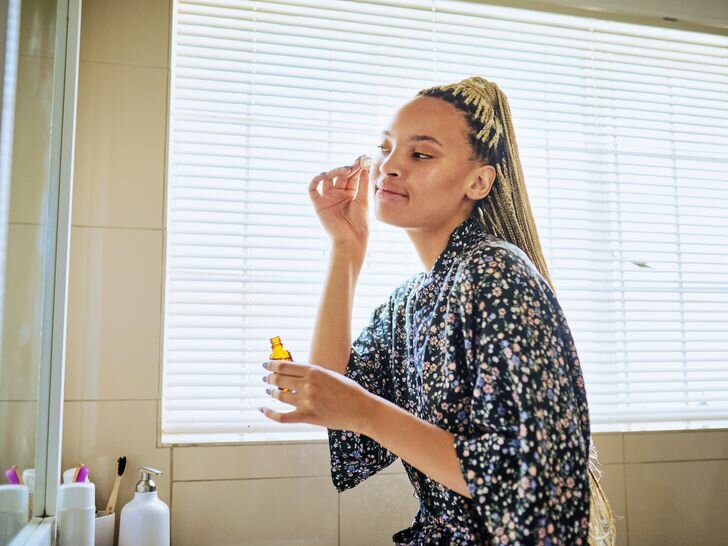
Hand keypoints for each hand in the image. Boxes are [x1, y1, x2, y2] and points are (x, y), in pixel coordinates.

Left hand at [260, 359, 375, 432]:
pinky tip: (263, 409)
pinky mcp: (308, 417)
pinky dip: (270, 413)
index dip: (272, 365)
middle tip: (266, 378)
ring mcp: (307, 401)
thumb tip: (296, 374)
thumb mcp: (331, 375)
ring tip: (269, 392)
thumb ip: (313, 374)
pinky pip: (282, 416)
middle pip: (279, 380)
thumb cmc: (350, 392)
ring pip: (280, 396)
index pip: (285, 366)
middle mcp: (308, 385)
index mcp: (314, 371)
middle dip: (270, 378)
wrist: (362, 409)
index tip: (266, 365)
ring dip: (271, 393)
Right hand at [308, 156, 370, 250]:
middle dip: (347, 167)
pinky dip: (315, 180)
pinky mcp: (318, 204)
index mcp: (350, 193)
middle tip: (355, 163)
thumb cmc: (359, 224)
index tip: (362, 158)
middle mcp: (338, 194)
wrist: (351, 240)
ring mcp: (328, 198)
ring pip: (327, 178)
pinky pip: (312, 189)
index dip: (356, 166)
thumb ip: (362, 184)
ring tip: (345, 171)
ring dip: (334, 171)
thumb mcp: (363, 201)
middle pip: (339, 175)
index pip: (351, 175)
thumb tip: (364, 166)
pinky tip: (324, 175)